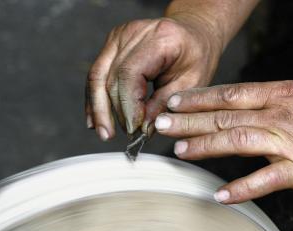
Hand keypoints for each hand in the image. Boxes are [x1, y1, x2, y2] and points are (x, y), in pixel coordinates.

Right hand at [85, 16, 221, 139]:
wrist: (194, 33)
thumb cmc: (196, 55)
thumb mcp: (191, 83)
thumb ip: (165, 104)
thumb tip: (143, 129)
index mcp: (159, 38)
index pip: (130, 74)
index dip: (127, 105)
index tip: (133, 129)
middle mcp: (133, 33)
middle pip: (110, 76)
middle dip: (113, 111)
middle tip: (121, 135)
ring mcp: (119, 37)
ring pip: (97, 76)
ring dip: (98, 108)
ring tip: (104, 132)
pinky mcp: (112, 45)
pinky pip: (98, 74)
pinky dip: (96, 98)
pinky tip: (96, 119)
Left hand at [155, 79, 292, 202]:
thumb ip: (276, 97)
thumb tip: (249, 101)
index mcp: (280, 94)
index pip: (230, 94)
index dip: (200, 98)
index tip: (176, 100)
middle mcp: (278, 115)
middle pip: (224, 116)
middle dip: (189, 120)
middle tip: (162, 123)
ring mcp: (288, 142)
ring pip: (236, 141)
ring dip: (205, 147)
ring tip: (180, 152)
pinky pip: (265, 179)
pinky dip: (242, 188)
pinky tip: (221, 195)